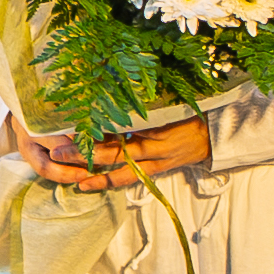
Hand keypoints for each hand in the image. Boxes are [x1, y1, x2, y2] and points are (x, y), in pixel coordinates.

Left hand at [17, 113, 213, 192]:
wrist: (216, 133)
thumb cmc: (190, 111)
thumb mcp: (167, 100)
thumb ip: (140, 101)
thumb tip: (109, 88)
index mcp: (154, 123)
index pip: (118, 126)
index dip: (93, 127)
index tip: (69, 122)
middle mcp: (153, 145)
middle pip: (113, 150)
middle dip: (84, 152)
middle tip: (57, 150)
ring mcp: (155, 161)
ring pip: (118, 169)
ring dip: (91, 172)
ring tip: (66, 173)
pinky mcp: (157, 170)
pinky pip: (129, 178)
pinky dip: (107, 182)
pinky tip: (86, 184)